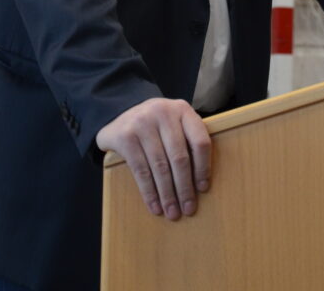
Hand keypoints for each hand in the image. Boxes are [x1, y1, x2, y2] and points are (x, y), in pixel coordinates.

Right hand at [95, 98, 210, 220]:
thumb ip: (188, 142)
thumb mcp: (174, 124)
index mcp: (182, 109)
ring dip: (167, 194)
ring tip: (172, 213)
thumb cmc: (157, 125)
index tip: (202, 189)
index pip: (200, 141)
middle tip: (188, 210)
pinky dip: (149, 192)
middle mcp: (163, 112)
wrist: (120, 112)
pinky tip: (155, 206)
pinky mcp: (125, 136)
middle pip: (179, 157)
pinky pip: (141, 170)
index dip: (203, 167)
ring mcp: (142, 123)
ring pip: (160, 166)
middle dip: (184, 188)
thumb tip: (200, 184)